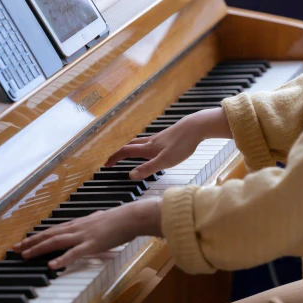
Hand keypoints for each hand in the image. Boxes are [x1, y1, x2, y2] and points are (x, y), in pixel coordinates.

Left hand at [13, 198, 161, 269]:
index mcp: (78, 224)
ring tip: (25, 255)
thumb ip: (92, 223)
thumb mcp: (100, 220)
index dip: (36, 237)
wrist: (131, 217)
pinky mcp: (92, 245)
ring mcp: (83, 236)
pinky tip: (51, 266)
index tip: (22, 242)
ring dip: (39, 249)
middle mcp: (76, 229)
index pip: (52, 231)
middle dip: (30, 243)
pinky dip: (61, 260)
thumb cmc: (119, 219)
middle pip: (48, 235)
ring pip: (56, 242)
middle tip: (15, 249)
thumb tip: (90, 221)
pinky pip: (73, 254)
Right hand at [105, 107, 231, 179]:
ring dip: (131, 148)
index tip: (106, 164)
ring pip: (140, 142)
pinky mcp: (168, 136)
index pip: (126, 152)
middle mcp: (151, 142)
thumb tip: (130, 175)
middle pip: (130, 146)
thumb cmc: (182, 144)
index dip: (114, 158)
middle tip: (113, 159)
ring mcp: (159, 138)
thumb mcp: (165, 161)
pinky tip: (152, 149)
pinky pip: (151, 141)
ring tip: (128, 154)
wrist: (196, 126)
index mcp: (148, 148)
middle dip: (120, 153)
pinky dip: (144, 146)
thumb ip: (148, 169)